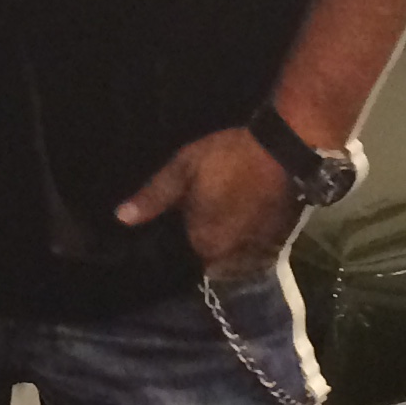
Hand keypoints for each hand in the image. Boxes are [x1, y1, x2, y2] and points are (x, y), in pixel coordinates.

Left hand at [114, 123, 298, 277]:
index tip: (170, 226)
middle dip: (198, 241)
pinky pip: (250, 247)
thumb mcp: (184, 168)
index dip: (175, 241)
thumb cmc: (228, 157)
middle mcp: (229, 256)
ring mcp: (256, 251)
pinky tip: (239, 215)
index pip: (180, 256)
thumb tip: (121, 218)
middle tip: (196, 214)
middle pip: (206, 256)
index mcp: (203, 242)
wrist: (284, 148)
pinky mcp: (275, 241)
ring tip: (218, 215)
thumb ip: (154, 196)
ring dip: (223, 240)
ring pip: (229, 253)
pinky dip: (242, 236)